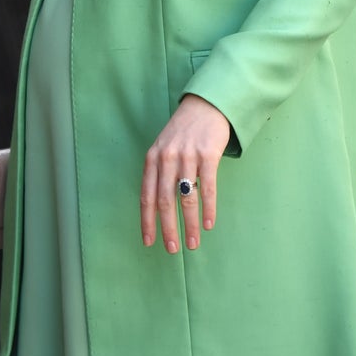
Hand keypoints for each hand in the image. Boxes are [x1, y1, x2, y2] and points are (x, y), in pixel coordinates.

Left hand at [140, 94, 229, 253]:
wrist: (205, 106)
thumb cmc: (182, 132)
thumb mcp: (163, 148)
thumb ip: (159, 173)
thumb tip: (157, 209)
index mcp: (153, 157)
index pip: (146, 195)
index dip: (147, 221)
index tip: (149, 242)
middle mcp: (167, 157)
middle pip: (164, 200)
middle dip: (168, 228)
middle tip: (172, 249)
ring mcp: (187, 155)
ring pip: (186, 198)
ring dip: (190, 224)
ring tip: (193, 243)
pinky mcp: (208, 154)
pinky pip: (207, 187)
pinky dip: (208, 209)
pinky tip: (209, 223)